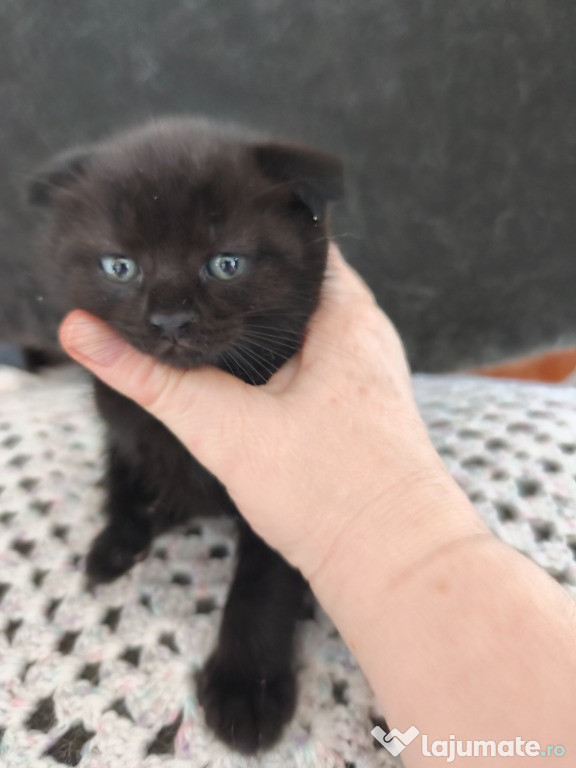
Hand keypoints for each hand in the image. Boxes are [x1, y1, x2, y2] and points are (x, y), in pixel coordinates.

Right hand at [59, 246, 457, 580]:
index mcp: (345, 313)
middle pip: (287, 284)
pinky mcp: (354, 403)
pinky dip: (270, 362)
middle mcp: (362, 331)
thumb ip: (152, 379)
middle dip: (234, 286)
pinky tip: (236, 375)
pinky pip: (306, 362)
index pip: (291, 241)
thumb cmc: (332, 494)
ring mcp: (362, 368)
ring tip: (196, 316)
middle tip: (176, 277)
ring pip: (294, 327)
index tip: (187, 234)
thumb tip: (82, 331)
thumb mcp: (226, 429)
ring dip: (252, 327)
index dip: (235, 239)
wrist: (393, 565)